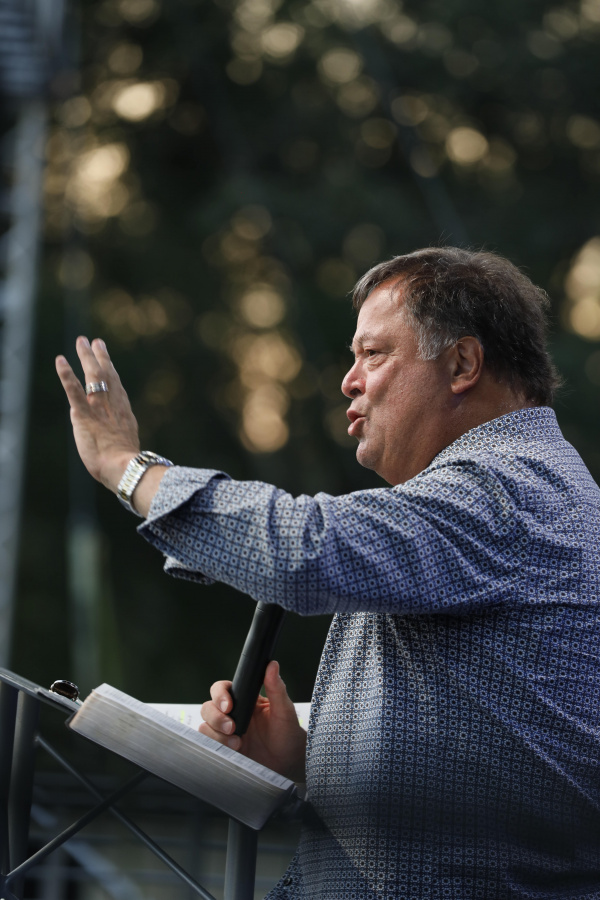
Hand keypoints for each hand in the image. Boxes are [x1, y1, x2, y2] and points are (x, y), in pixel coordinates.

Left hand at [55, 336, 140, 490]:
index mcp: (123, 411)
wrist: (122, 467)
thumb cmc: (124, 462)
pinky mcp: (84, 414)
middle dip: (100, 356)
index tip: (106, 357)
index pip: (116, 384)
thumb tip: (114, 430)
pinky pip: (74, 390)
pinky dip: (66, 374)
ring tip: (81, 341)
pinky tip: (60, 360)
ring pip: (93, 375)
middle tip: (94, 341)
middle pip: (107, 374)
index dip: (111, 369)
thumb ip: (118, 431)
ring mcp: (99, 407)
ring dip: (86, 356)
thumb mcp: (126, 443)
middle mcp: (112, 404)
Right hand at [200, 660, 306, 782]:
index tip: (228, 706)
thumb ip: (276, 687)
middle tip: (232, 727)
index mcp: (243, 699)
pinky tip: (234, 749)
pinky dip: (218, 745)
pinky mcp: (224, 747)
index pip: (222, 689)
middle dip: (216, 717)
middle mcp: (232, 713)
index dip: (219, 695)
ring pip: (205, 726)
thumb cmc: (287, 731)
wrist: (288, 760)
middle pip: (208, 707)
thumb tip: (272, 664)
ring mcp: (226, 731)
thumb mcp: (284, 709)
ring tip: (237, 742)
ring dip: (217, 734)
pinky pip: (208, 743)